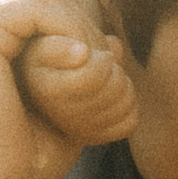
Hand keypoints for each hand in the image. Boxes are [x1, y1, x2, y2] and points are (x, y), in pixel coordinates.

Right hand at [0, 0, 100, 178]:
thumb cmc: (29, 157)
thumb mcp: (64, 107)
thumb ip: (80, 72)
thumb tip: (113, 43)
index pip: (47, 7)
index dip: (84, 29)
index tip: (105, 65)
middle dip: (88, 27)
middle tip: (107, 64)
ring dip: (85, 30)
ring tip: (97, 66)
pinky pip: (40, 8)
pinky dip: (72, 29)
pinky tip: (82, 58)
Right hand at [17, 34, 138, 145]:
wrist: (49, 78)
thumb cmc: (54, 53)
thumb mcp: (51, 41)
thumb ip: (67, 41)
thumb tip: (84, 52)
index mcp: (47, 88)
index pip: (94, 75)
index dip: (105, 60)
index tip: (100, 54)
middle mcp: (61, 115)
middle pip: (115, 88)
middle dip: (116, 71)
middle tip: (106, 65)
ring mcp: (80, 130)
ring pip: (126, 104)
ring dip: (125, 86)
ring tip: (110, 78)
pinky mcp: (96, 137)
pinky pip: (130, 123)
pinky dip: (130, 107)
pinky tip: (115, 96)